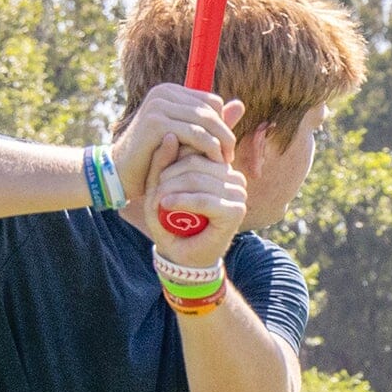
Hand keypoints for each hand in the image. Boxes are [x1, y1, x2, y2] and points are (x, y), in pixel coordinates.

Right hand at [111, 86, 238, 208]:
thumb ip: (210, 122)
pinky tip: (213, 164)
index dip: (222, 124)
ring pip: (206, 121)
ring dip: (219, 143)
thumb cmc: (154, 157)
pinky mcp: (157, 122)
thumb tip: (241, 104)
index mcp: (171, 91)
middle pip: (211, 110)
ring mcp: (158, 105)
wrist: (121, 173)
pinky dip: (209, 149)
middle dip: (224, 134)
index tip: (225, 147)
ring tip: (224, 163)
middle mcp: (164, 92)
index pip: (212, 102)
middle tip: (229, 157)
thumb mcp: (185, 138)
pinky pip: (195, 134)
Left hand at [142, 151, 249, 265]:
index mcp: (221, 167)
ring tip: (158, 202)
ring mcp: (238, 194)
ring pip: (197, 179)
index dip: (170, 161)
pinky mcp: (235, 211)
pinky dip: (182, 202)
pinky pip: (204, 200)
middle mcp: (234, 177)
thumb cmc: (171, 220)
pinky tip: (165, 205)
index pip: (195, 148)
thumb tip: (170, 134)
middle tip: (154, 194)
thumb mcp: (160, 188)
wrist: (183, 257)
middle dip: (168, 176)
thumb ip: (162, 162)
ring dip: (172, 190)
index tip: (155, 180)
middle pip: (195, 162)